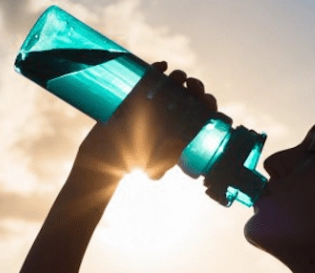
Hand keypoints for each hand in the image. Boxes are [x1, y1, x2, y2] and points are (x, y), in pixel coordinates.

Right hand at [74, 61, 218, 183]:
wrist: (106, 154)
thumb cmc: (133, 162)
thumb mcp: (155, 165)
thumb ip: (166, 161)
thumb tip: (177, 150)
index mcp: (180, 129)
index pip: (201, 114)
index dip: (208, 105)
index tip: (205, 101)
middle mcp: (170, 114)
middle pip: (190, 96)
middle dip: (196, 88)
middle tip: (192, 87)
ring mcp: (154, 103)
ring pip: (173, 84)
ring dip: (179, 77)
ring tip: (179, 77)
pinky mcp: (138, 95)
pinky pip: (150, 77)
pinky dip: (157, 69)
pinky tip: (162, 65)